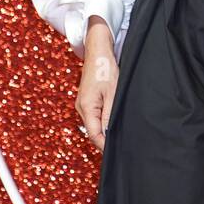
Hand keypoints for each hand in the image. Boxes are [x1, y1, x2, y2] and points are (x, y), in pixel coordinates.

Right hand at [76, 16, 117, 150]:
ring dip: (105, 130)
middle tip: (122, 146)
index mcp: (86, 108)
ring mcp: (82, 104)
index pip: (94, 135)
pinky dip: (103, 121)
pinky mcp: (86, 100)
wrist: (98, 51)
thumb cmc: (105, 69)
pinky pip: (94, 116)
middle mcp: (81, 108)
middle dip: (106, 140)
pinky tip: (113, 122)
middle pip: (93, 131)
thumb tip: (109, 135)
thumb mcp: (113, 94)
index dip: (105, 146)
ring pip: (94, 124)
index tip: (117, 153)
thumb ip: (110, 115)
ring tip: (120, 135)